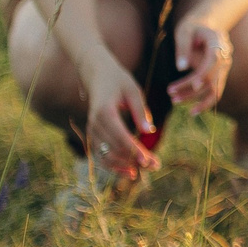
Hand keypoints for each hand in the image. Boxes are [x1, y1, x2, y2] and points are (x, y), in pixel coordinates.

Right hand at [81, 64, 157, 182]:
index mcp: (105, 111)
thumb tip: (149, 131)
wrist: (97, 75)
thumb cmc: (119, 81)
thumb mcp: (133, 91)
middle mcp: (94, 123)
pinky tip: (128, 171)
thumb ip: (141, 111)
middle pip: (114, 149)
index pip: (120, 137)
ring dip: (124, 166)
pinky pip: (100, 155)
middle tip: (155, 165)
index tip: (149, 161)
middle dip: (134, 160)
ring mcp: (92, 129)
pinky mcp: (93, 134)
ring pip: (105, 155)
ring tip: (144, 171)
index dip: (135, 151)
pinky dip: (112, 165)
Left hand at [167, 14, 233, 113]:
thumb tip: (181, 68)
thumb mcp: (184, 31)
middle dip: (192, 90)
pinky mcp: (220, 75)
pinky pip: (215, 91)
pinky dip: (206, 101)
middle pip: (212, 77)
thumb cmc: (192, 27)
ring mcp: (225, 67)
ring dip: (197, 99)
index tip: (191, 85)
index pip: (213, 61)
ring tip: (176, 101)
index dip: (204, 73)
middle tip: (171, 96)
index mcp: (218, 42)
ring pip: (214, 88)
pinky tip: (192, 110)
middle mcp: (226, 56)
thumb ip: (183, 47)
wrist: (205, 26)